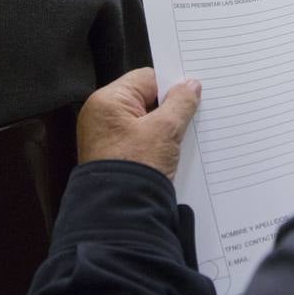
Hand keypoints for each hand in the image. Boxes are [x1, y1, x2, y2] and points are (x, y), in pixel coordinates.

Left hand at [76, 68, 201, 179]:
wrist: (120, 215)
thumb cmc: (135, 168)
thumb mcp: (165, 129)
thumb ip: (180, 102)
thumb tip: (190, 86)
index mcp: (106, 101)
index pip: (146, 78)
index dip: (171, 84)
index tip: (192, 92)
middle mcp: (101, 117)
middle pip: (144, 99)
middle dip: (169, 107)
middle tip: (191, 114)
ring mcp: (106, 138)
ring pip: (144, 121)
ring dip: (164, 126)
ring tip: (183, 135)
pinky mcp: (114, 156)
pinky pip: (139, 139)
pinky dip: (156, 142)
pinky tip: (172, 150)